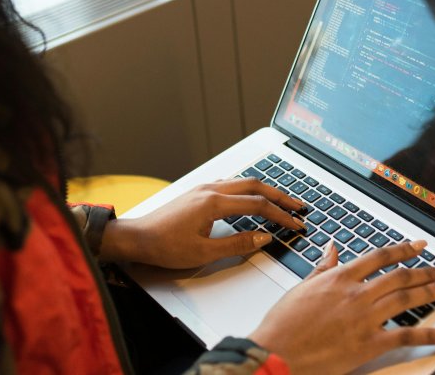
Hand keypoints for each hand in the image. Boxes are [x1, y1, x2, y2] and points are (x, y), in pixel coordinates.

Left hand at [100, 178, 307, 268]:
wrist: (136, 238)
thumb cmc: (164, 246)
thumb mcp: (204, 253)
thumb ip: (237, 244)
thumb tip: (263, 238)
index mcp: (214, 203)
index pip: (258, 205)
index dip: (280, 214)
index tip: (295, 223)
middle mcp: (211, 190)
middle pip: (255, 186)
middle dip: (280, 196)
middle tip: (298, 206)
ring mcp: (204, 188)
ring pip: (243, 182)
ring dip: (264, 191)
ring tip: (280, 201)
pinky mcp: (198, 193)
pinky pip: (230, 184)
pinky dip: (247, 189)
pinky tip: (250, 196)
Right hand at [249, 240, 434, 373]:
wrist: (277, 352)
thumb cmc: (283, 324)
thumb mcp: (302, 287)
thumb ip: (322, 267)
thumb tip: (332, 248)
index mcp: (340, 277)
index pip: (380, 257)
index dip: (404, 250)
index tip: (419, 246)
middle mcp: (357, 293)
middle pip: (400, 276)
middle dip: (426, 270)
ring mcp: (365, 318)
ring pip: (407, 298)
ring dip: (432, 291)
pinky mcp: (370, 344)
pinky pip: (408, 337)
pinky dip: (432, 334)